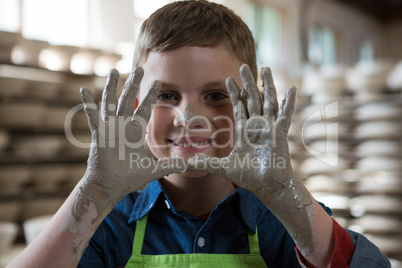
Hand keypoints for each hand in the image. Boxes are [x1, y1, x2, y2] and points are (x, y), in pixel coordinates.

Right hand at [75, 68, 183, 223]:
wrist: (110, 186)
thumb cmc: (129, 177)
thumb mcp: (153, 169)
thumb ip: (172, 166)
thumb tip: (190, 165)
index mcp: (135, 132)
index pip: (144, 109)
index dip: (150, 96)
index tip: (158, 83)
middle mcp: (122, 126)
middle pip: (128, 100)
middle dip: (133, 85)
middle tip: (139, 69)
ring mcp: (109, 129)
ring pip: (110, 103)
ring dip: (112, 87)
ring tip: (113, 71)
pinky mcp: (98, 135)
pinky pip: (92, 117)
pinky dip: (88, 104)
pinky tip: (84, 90)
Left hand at [188, 64, 322, 256]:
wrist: (265, 186)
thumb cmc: (248, 176)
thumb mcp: (223, 167)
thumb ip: (206, 162)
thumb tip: (186, 164)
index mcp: (244, 131)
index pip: (239, 107)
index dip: (234, 93)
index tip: (228, 78)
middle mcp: (257, 126)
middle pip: (252, 99)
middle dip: (248, 82)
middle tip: (243, 66)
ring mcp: (269, 128)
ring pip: (268, 101)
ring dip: (267, 85)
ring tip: (265, 68)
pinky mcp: (280, 134)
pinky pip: (285, 116)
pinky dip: (288, 103)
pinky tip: (290, 89)